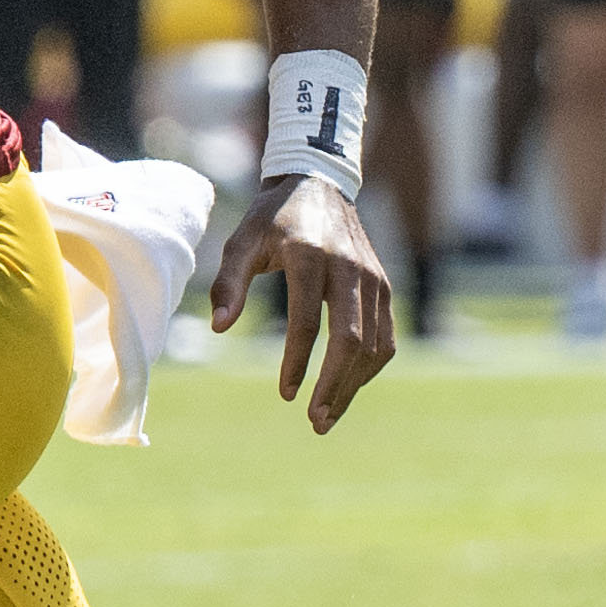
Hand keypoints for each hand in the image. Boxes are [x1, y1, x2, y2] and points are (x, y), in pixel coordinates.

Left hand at [208, 171, 396, 432]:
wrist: (319, 185)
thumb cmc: (271, 218)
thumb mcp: (242, 241)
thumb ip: (228, 283)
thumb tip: (220, 328)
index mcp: (311, 255)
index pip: (309, 321)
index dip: (298, 361)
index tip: (286, 395)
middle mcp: (349, 268)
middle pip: (351, 340)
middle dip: (334, 385)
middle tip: (316, 421)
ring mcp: (373, 278)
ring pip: (374, 345)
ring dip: (353, 385)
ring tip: (328, 415)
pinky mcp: (384, 287)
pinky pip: (385, 338)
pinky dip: (369, 368)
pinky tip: (347, 388)